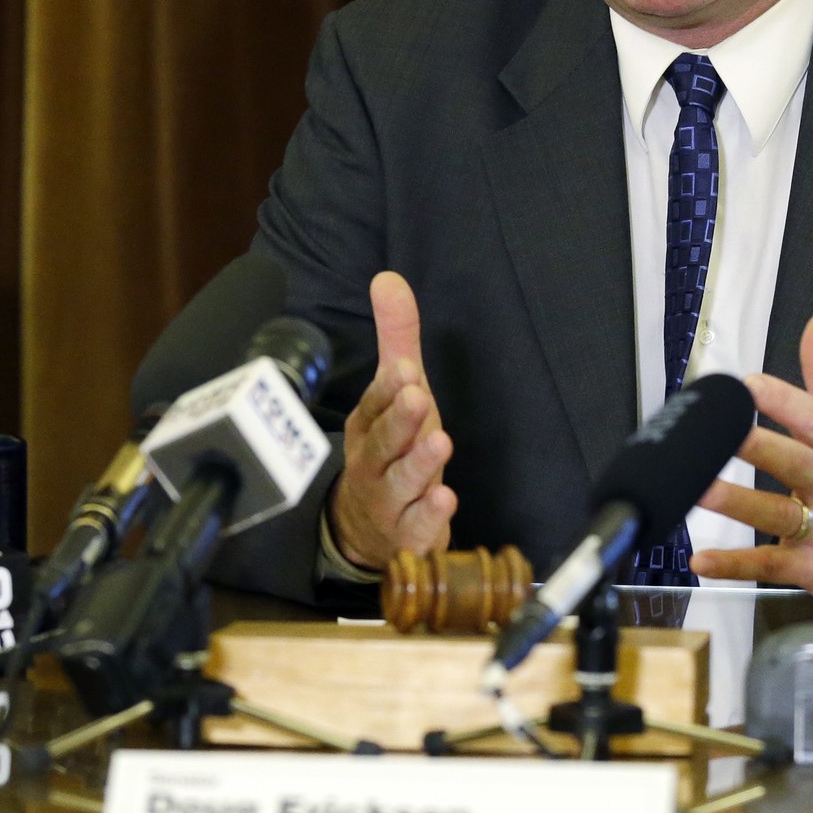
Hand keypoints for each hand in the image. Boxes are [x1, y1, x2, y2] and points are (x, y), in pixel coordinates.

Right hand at [327, 270, 457, 569]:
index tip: (405, 371)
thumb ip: (397, 338)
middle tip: (420, 398)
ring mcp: (388, 500)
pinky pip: (414, 527)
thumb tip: (389, 278)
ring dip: (419, 464)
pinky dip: (428, 516)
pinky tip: (445, 500)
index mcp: (367, 424)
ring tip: (440, 443)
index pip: (375, 403)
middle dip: (400, 420)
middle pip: (383, 441)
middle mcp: (373, 460)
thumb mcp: (396, 394)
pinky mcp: (407, 534)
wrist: (366, 531)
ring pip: (400, 482)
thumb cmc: (390, 449)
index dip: (389, 389)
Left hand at [690, 311, 812, 604]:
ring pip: (779, 515)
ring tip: (699, 489)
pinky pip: (770, 565)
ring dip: (738, 504)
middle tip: (721, 433)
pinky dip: (735, 566)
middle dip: (759, 448)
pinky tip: (701, 560)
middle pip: (796, 464)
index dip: (785, 401)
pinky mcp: (812, 568)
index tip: (749, 384)